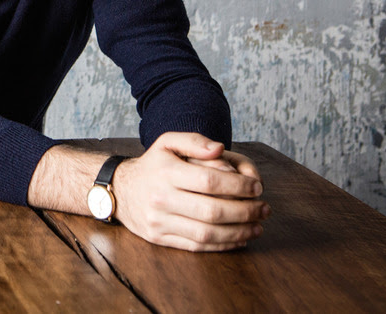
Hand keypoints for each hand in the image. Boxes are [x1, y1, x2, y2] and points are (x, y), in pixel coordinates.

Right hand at [112, 132, 268, 251]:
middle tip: (264, 209)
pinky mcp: (160, 239)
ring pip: (206, 233)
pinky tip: (239, 238)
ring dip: (238, 232)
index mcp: (166, 172)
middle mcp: (161, 198)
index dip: (239, 187)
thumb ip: (194, 140)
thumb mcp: (167, 142)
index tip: (257, 188)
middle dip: (245, 212)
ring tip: (257, 226)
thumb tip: (220, 149)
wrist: (120, 190)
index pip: (210, 182)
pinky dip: (222, 245)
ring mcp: (159, 221)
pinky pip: (196, 246)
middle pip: (212, 211)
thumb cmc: (152, 164)